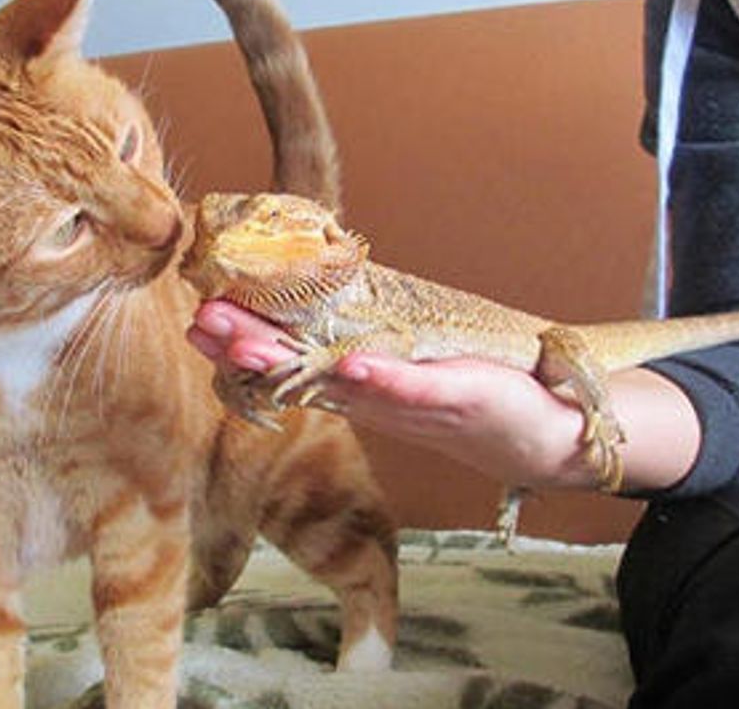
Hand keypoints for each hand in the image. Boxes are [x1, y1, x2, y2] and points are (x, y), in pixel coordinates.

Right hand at [186, 300, 595, 487]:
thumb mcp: (407, 365)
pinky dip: (383, 379)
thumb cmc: (472, 388)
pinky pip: (414, 389)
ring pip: (341, 382)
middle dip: (248, 349)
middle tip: (201, 322)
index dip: (243, 342)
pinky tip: (352, 364)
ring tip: (247, 343)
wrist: (540, 434)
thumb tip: (318, 304)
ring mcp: (412, 401)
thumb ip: (361, 347)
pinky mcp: (456, 396)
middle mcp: (374, 398)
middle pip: (300, 373)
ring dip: (293, 364)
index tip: (199, 316)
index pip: (289, 360)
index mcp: (360, 384)